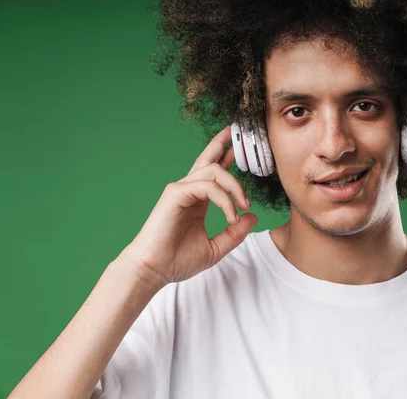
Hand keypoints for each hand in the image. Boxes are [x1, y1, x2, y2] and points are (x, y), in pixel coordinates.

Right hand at [117, 125, 256, 285]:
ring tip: (244, 205)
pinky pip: (207, 186)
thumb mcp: (215, 248)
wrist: (154, 270)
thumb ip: (235, 233)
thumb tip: (252, 216)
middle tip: (237, 136)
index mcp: (197, 201)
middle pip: (209, 160)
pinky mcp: (176, 194)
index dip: (225, 157)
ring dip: (234, 186)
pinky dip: (223, 200)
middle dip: (224, 145)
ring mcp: (181, 190)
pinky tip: (231, 215)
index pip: (214, 173)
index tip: (237, 148)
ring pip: (214, 171)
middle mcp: (189, 191)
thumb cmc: (177, 260)